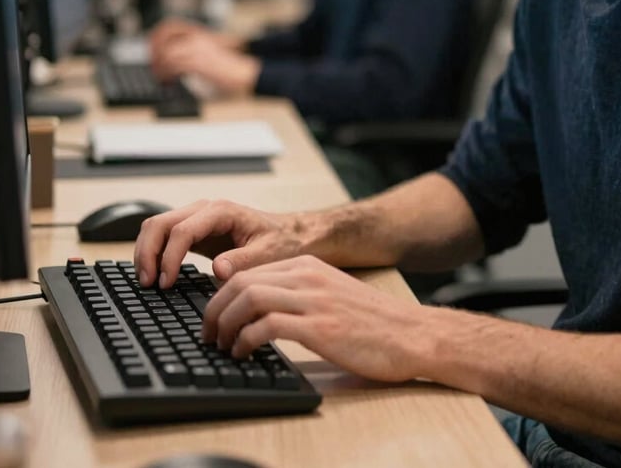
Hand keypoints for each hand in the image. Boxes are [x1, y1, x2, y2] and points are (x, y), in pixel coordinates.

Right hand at [134, 199, 312, 288]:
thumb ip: (243, 261)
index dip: (169, 256)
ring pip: (157, 226)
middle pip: (161, 223)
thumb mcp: (269, 253)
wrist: (291, 235)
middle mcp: (205, 210)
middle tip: (147, 283)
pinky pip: (165, 235)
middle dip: (148, 252)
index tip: (165, 282)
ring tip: (146, 281)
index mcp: (222, 212)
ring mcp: (198, 218)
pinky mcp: (195, 230)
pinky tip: (155, 274)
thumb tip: (217, 270)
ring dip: (146, 251)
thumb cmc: (283, 242)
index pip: (183, 230)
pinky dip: (154, 252)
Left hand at [151, 29, 259, 94]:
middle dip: (154, 50)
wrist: (244, 72)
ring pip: (166, 53)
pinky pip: (173, 66)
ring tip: (161, 77)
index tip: (153, 48)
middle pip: (164, 37)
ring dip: (159, 67)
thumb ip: (192, 51)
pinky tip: (169, 81)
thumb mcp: (209, 52)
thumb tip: (173, 61)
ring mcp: (197, 49)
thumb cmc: (229, 66)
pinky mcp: (198, 62)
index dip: (157, 35)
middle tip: (154, 65)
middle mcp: (196, 38)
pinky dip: (166, 75)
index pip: (170, 25)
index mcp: (199, 33)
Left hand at [203, 255, 434, 383]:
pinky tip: (243, 353)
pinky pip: (267, 326)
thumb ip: (299, 296)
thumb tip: (261, 314)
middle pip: (241, 282)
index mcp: (308, 266)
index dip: (221, 296)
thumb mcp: (331, 295)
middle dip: (214, 309)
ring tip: (220, 345)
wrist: (413, 334)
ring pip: (248, 299)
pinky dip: (245, 340)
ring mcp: (313, 300)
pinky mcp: (319, 326)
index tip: (214, 318)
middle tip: (207, 334)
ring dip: (224, 324)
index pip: (249, 271)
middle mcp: (307, 276)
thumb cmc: (374, 323)